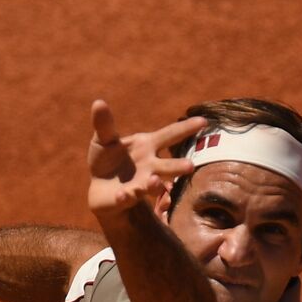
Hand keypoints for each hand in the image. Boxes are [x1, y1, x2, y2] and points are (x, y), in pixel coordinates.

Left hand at [87, 100, 206, 219]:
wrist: (100, 188)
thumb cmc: (108, 159)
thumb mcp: (104, 139)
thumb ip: (104, 124)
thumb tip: (98, 102)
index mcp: (147, 146)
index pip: (170, 135)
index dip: (186, 128)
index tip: (203, 121)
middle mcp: (150, 166)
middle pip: (167, 166)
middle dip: (178, 166)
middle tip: (190, 166)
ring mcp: (139, 183)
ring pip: (151, 185)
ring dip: (154, 184)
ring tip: (156, 181)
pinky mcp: (125, 198)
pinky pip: (126, 198)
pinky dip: (125, 196)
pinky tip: (122, 195)